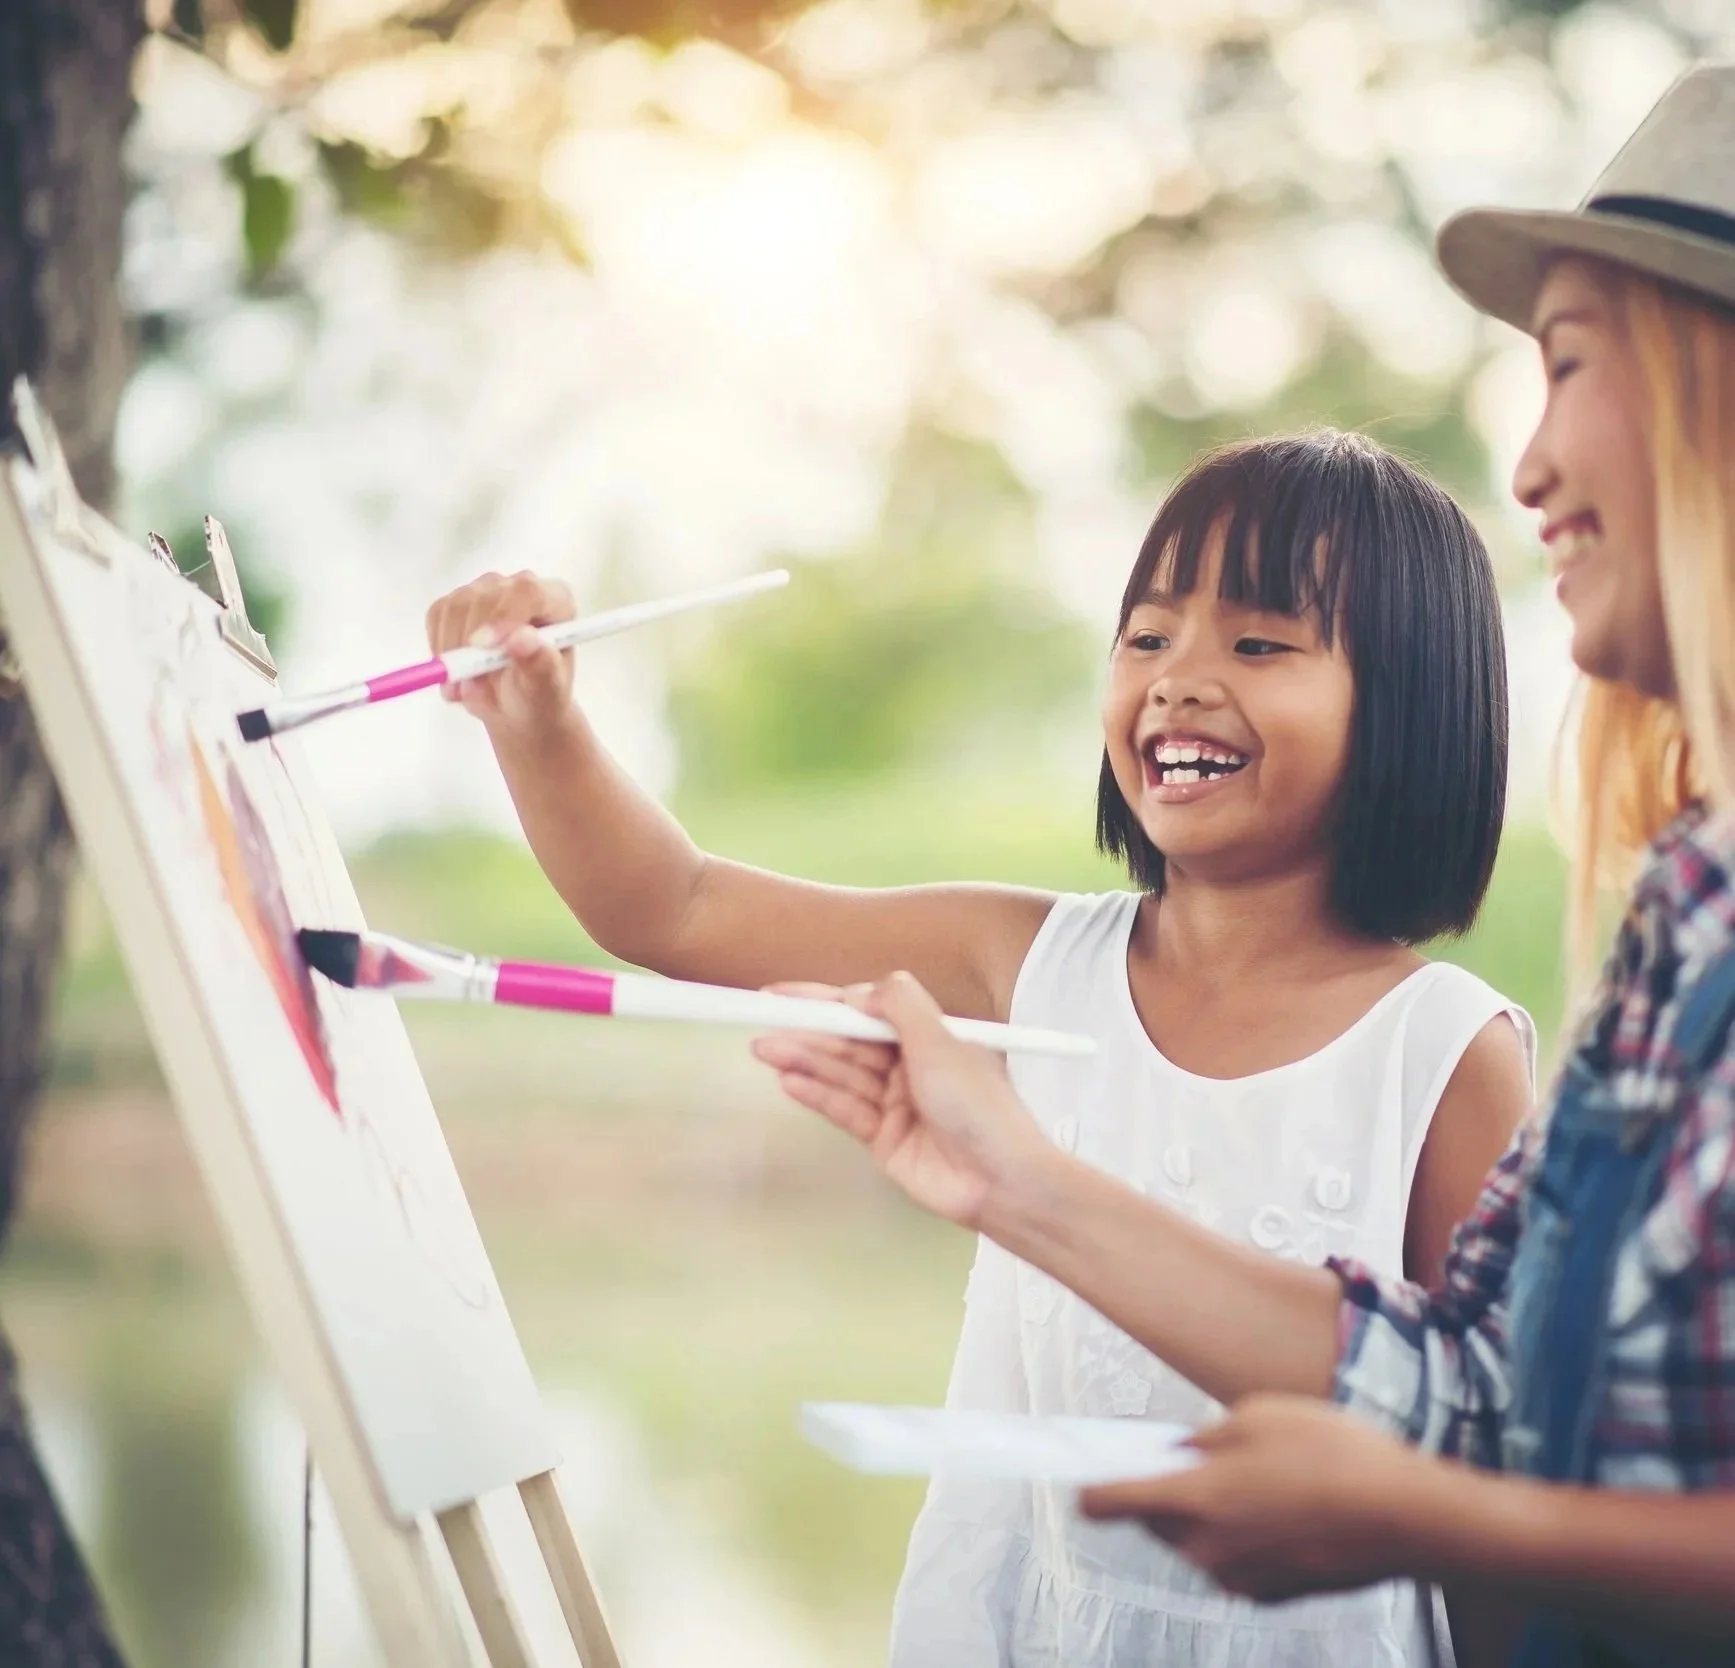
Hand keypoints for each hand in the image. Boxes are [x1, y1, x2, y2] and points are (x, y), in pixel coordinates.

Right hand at [424, 569, 577, 735]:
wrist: (518, 704)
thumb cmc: (539, 695)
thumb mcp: (546, 691)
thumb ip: (541, 666)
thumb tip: (522, 640)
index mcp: (556, 601)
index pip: (528, 593)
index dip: (503, 616)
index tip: (483, 647)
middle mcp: (521, 587)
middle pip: (485, 597)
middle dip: (471, 644)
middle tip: (474, 687)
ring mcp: (487, 590)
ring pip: (456, 607)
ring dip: (455, 652)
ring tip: (472, 688)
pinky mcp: (458, 602)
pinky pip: (437, 617)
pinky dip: (440, 650)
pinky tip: (459, 673)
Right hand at [750, 971, 1049, 1230]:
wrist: (1002, 1180)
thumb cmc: (983, 1108)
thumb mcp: (942, 1041)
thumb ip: (899, 1005)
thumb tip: (858, 990)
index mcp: (928, 1035)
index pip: (865, 1009)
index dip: (823, 1001)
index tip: (783, 994)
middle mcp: (910, 1066)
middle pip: (847, 1042)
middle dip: (806, 1031)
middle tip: (762, 1021)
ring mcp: (895, 1103)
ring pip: (841, 1074)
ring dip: (803, 1060)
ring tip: (765, 1049)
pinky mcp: (884, 1139)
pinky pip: (844, 1110)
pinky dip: (817, 1095)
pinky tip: (789, 1082)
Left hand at [1079, 1395, 1444, 1602]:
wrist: (1409, 1518)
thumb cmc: (1336, 1456)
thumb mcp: (1259, 1414)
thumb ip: (1206, 1437)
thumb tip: (1182, 1450)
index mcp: (1194, 1497)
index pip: (1108, 1502)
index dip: (1090, 1485)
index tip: (1081, 1471)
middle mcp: (1206, 1546)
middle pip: (1152, 1520)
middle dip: (1162, 1488)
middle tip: (1195, 1453)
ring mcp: (1238, 1575)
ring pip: (1193, 1540)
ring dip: (1206, 1511)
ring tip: (1257, 1474)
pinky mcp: (1269, 1593)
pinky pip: (1232, 1558)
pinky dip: (1242, 1534)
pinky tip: (1281, 1503)